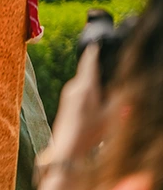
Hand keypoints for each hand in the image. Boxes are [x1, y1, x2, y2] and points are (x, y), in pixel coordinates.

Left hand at [50, 45, 108, 159]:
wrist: (67, 147)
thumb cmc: (89, 132)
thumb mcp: (110, 116)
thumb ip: (118, 99)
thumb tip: (123, 87)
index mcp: (85, 86)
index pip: (89, 63)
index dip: (93, 52)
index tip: (95, 42)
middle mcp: (74, 86)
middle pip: (87, 72)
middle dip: (97, 69)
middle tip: (108, 65)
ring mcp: (68, 94)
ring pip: (84, 82)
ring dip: (94, 83)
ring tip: (106, 89)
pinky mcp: (66, 102)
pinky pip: (80, 90)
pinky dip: (90, 91)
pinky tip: (97, 101)